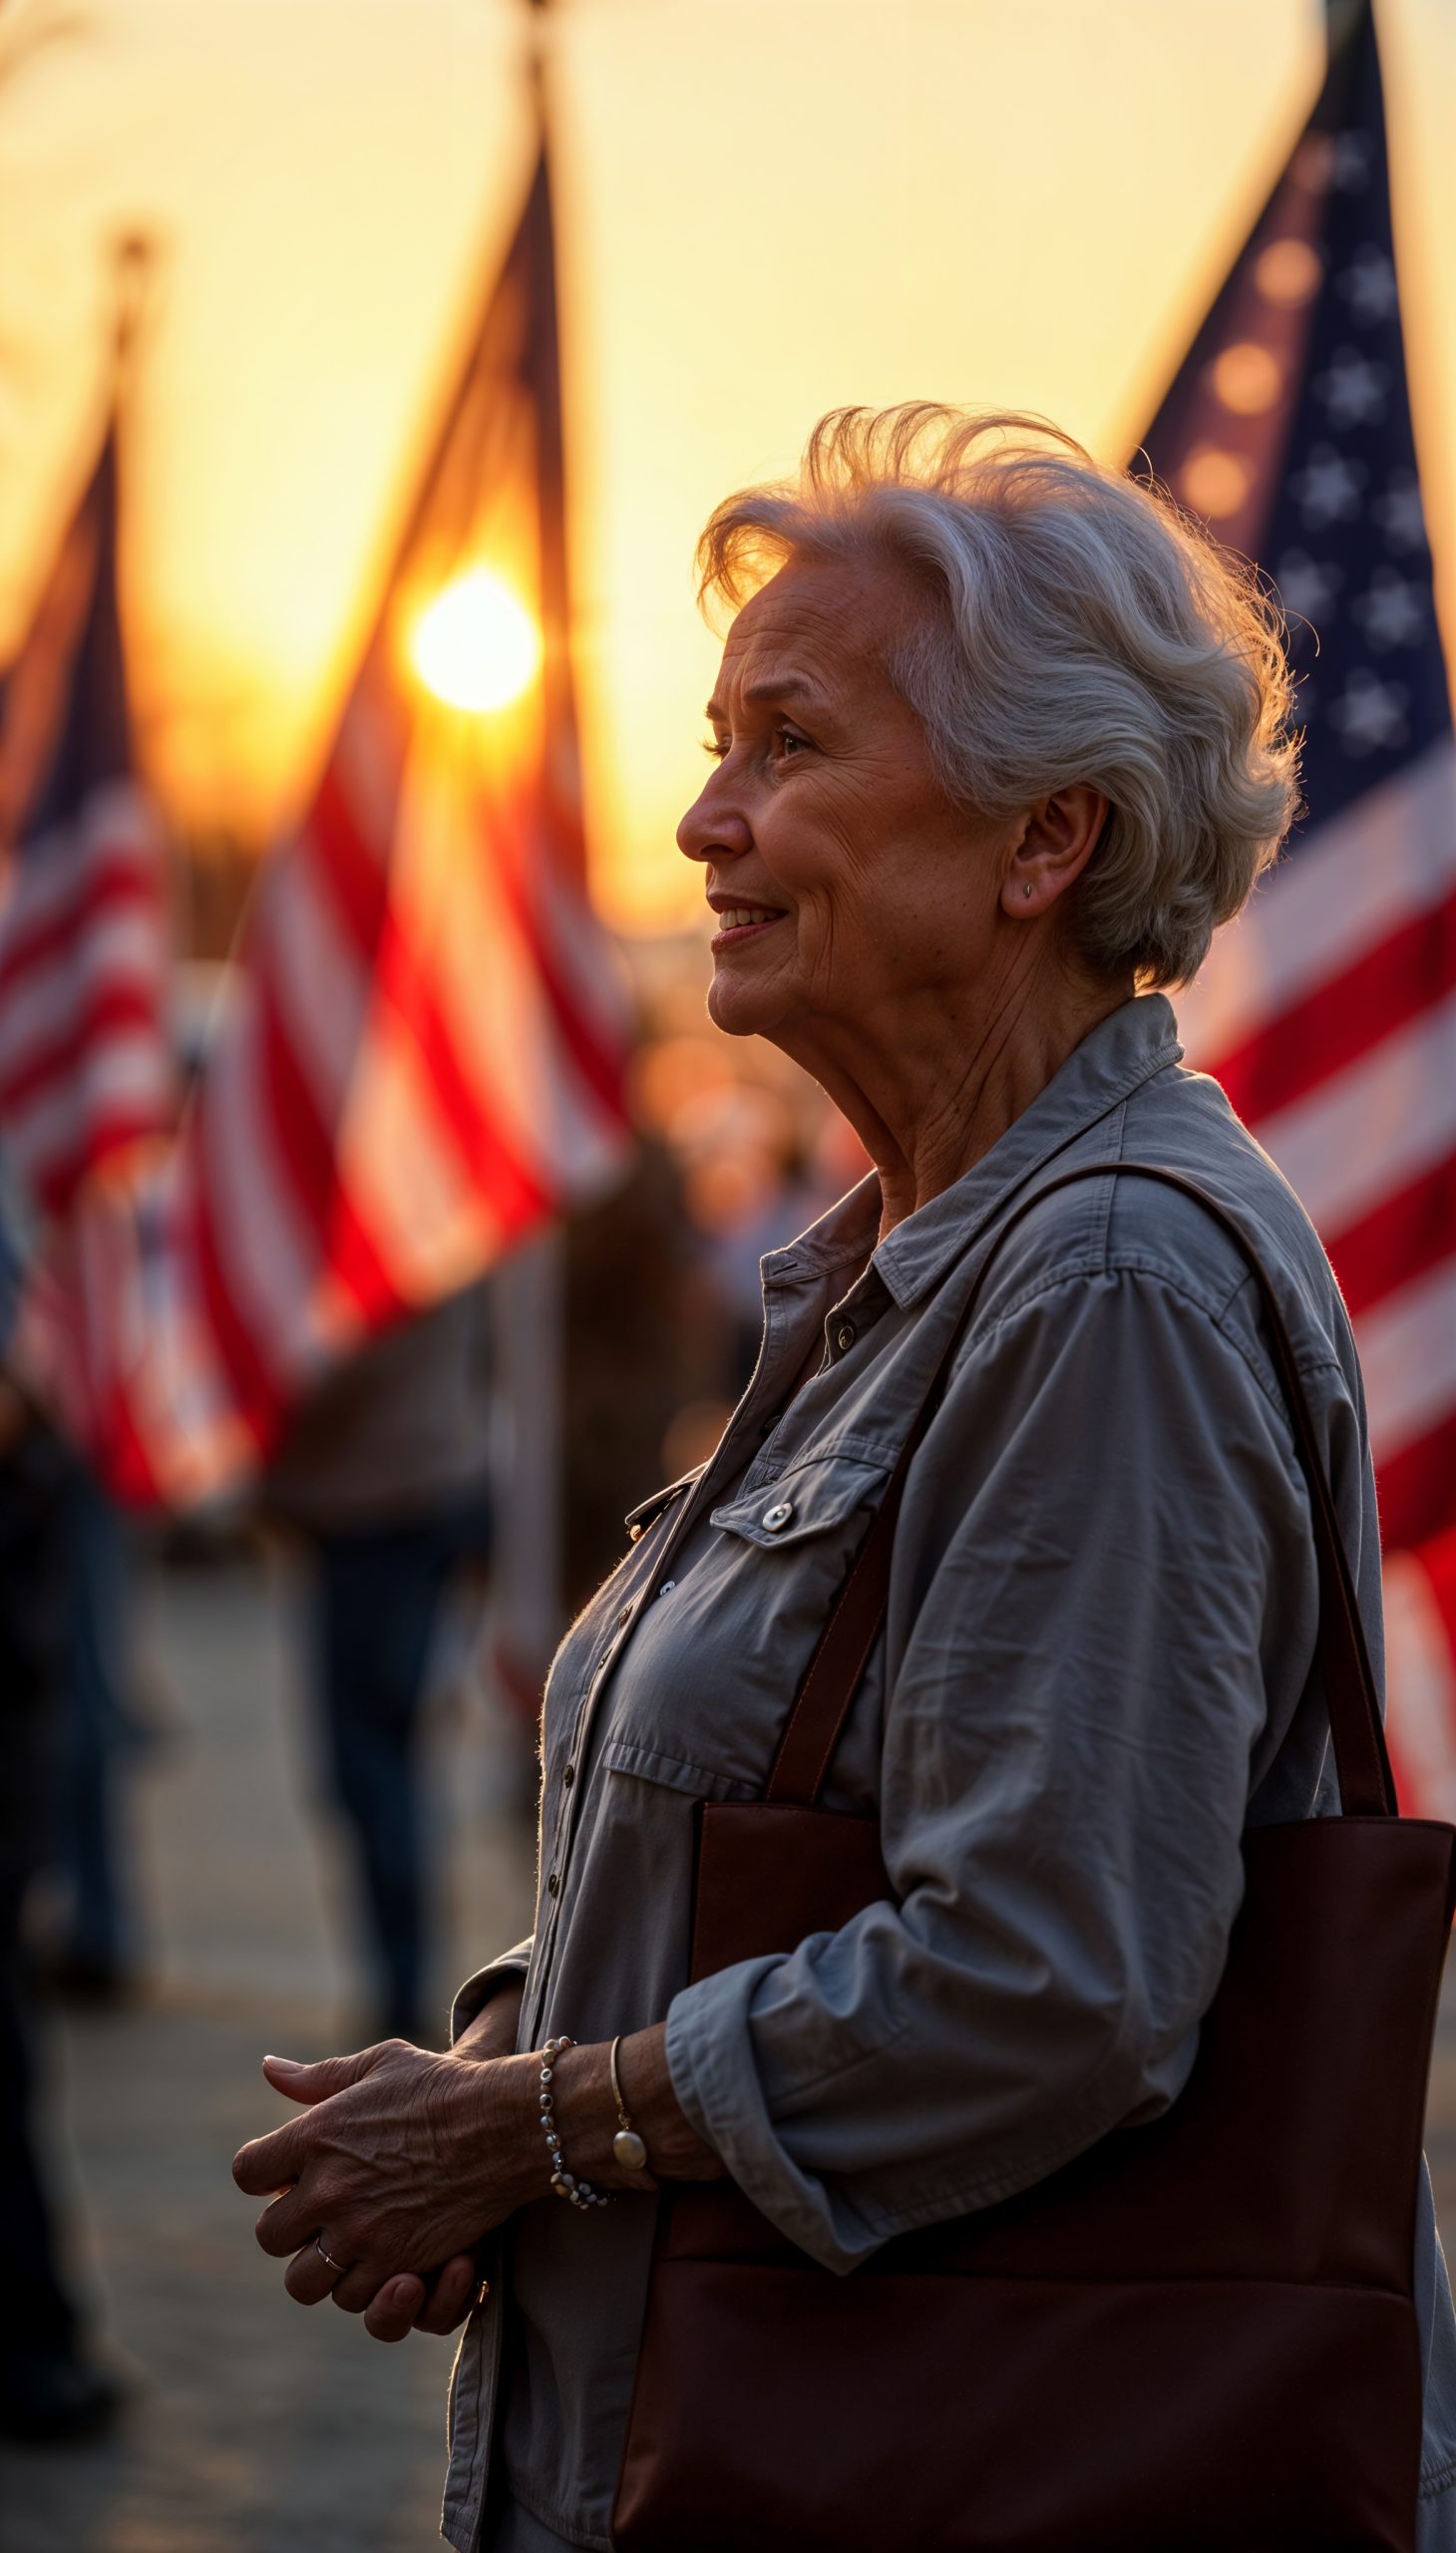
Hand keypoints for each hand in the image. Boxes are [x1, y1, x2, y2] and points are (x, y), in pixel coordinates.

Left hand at [232, 2036, 541, 2335]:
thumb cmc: (444, 2086)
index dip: (265, 2176)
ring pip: (305, 2282)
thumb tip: (269, 2068)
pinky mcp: (395, 2264)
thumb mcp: (381, 2064)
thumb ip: (320, 2076)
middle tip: (323, 2215)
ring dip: (325, 2268)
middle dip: (293, 2228)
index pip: (248, 2173)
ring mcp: (360, 2233)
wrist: (506, 2123)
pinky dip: (368, 2288)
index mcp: (315, 2135)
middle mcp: (327, 2189)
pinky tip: (387, 2259)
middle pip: (270, 2236)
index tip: (289, 2175)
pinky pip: (356, 2300)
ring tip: (351, 2247)